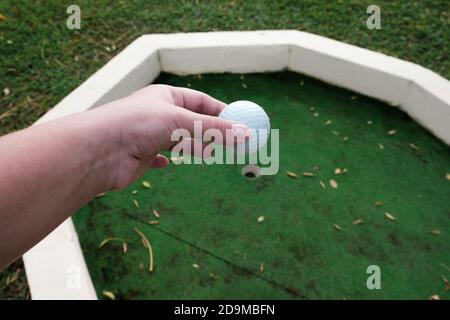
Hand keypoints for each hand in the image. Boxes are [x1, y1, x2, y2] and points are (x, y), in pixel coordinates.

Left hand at [94, 84, 248, 189]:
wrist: (100, 150)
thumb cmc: (138, 124)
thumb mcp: (182, 121)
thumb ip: (214, 129)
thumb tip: (246, 134)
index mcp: (167, 96)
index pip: (201, 101)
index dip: (221, 111)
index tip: (240, 122)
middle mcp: (159, 114)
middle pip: (193, 122)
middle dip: (212, 132)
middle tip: (233, 144)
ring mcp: (150, 135)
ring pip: (180, 142)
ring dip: (196, 148)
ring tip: (211, 155)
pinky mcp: (142, 156)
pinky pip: (161, 157)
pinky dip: (169, 160)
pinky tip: (170, 163)